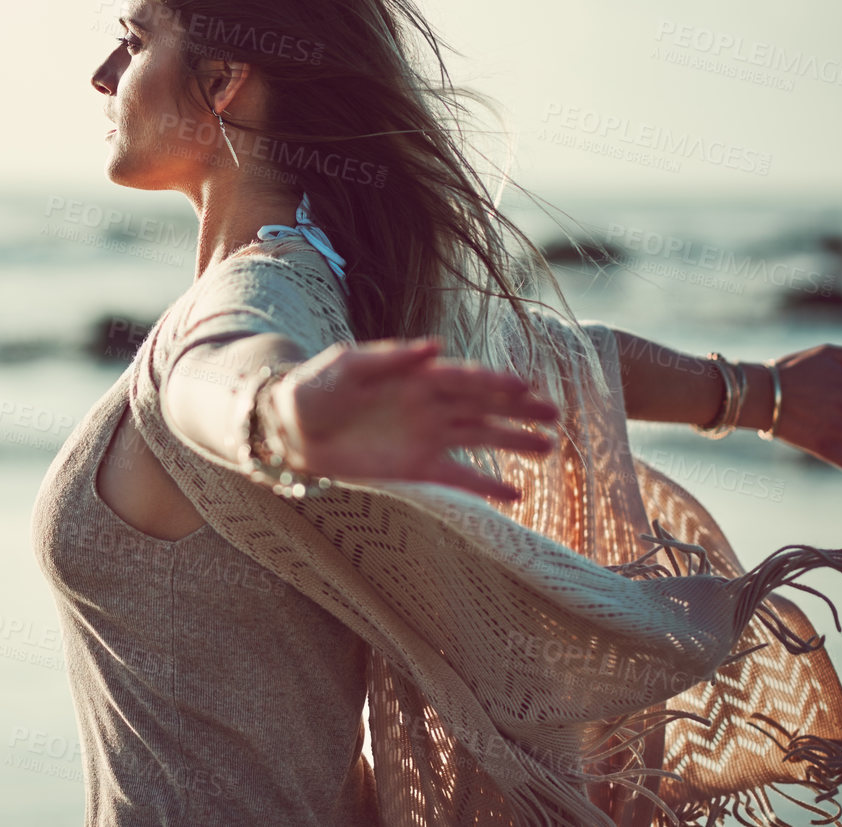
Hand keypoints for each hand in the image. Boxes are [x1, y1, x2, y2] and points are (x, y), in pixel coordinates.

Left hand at [272, 337, 558, 502]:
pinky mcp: (415, 468)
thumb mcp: (348, 365)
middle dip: (518, 410)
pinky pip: (457, 478)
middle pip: (483, 407)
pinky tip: (514, 495)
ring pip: (479, 438)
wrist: (287, 429)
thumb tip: (435, 347)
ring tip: (547, 448)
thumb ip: (391, 357)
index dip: (495, 383)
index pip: (465, 378)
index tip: (525, 387)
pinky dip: (484, 487)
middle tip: (554, 416)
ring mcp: (425, 437)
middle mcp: (428, 405)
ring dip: (513, 443)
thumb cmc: (315, 388)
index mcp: (416, 376)